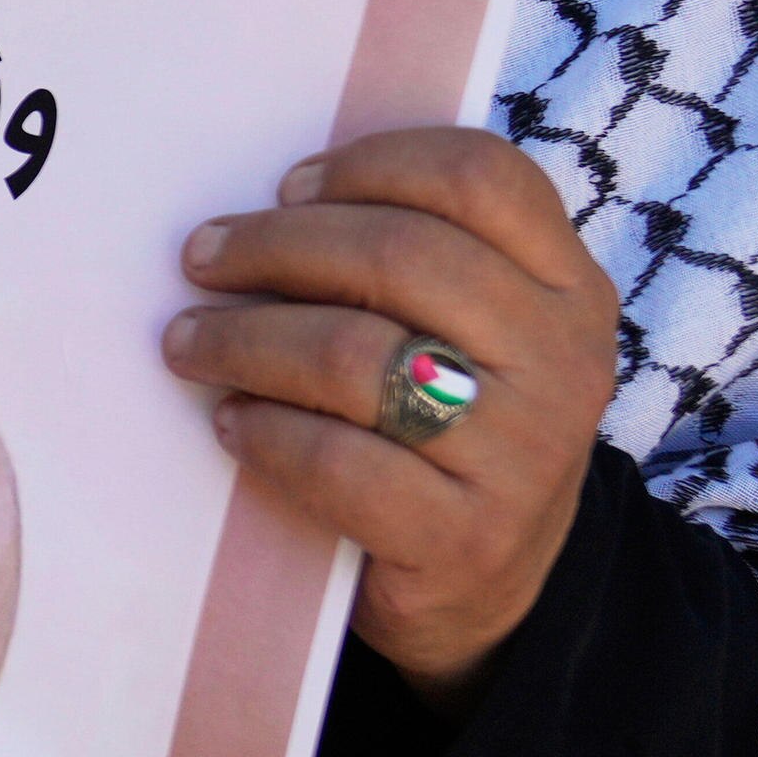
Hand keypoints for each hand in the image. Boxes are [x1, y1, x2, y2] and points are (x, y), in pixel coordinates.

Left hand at [159, 127, 618, 710]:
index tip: (287, 187)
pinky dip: (268, 431)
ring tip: (189, 343)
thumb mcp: (477, 334)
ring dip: (247, 338)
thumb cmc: (455, 432)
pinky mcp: (466, 538)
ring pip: (356, 355)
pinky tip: (233, 422)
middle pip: (401, 255)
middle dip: (278, 245)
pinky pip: (339, 461)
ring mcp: (523, 454)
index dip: (372, 165)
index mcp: (569, 286)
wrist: (496, 591)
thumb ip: (420, 264)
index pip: (481, 177)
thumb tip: (274, 206)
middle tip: (203, 258)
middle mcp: (562, 361)